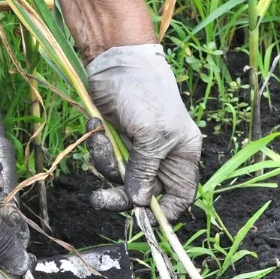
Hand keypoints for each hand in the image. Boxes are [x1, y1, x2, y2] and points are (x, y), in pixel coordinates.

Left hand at [86, 44, 201, 220]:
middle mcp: (162, 155)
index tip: (144, 217)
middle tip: (101, 199)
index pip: (180, 195)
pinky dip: (98, 147)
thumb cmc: (145, 93)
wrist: (116, 61)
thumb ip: (146, 171)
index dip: (166, 211)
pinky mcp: (116, 140)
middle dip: (122, 195)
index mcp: (182, 155)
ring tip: (100, 138)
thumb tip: (140, 202)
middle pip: (145, 194)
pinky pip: (105, 159)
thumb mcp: (151, 136)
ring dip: (106, 163)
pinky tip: (96, 127)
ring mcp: (137, 149)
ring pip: (121, 178)